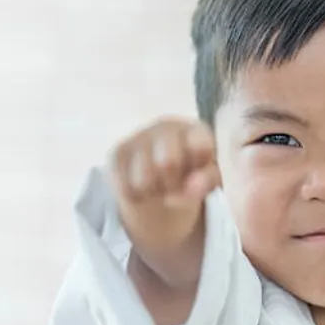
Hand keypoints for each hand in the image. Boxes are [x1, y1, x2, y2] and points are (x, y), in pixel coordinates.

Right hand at [109, 118, 219, 285]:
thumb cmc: (191, 174)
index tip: (197, 175)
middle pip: (167, 164)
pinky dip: (138, 198)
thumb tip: (192, 187)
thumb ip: (207, 181)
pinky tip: (144, 189)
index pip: (200, 147)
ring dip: (154, 194)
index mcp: (194, 129)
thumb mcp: (208, 179)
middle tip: (176, 186)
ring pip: (143, 180)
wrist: (161, 175)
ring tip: (160, 188)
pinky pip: (126, 189)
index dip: (198, 170)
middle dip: (174, 185)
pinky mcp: (117, 153)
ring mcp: (138, 137)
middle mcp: (165, 127)